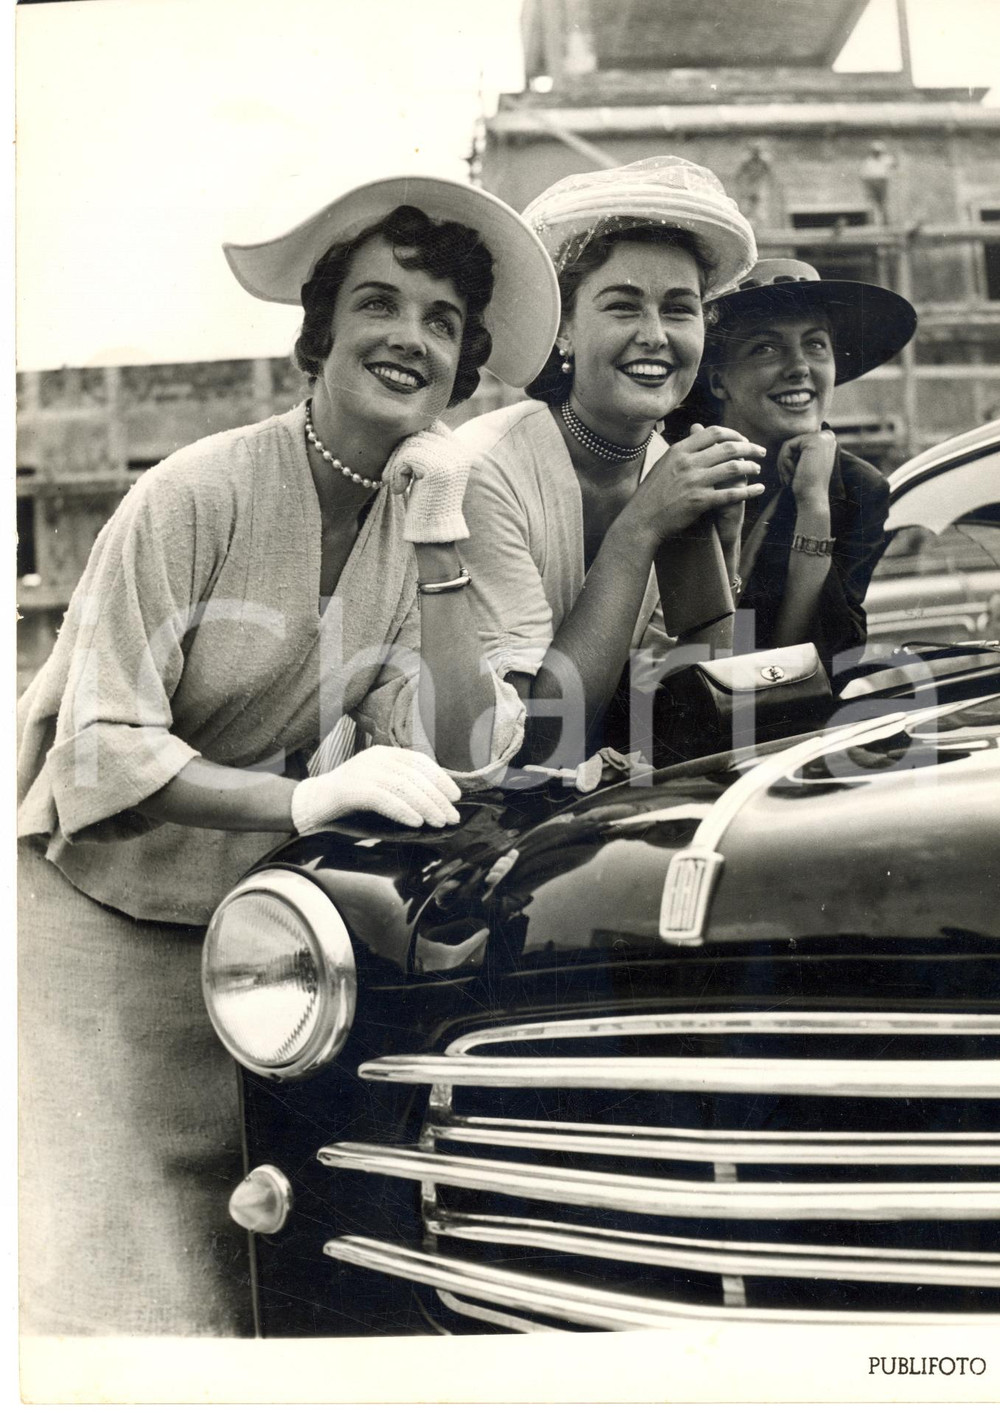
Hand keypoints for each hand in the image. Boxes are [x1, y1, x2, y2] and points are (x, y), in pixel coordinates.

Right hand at [291, 746, 461, 832]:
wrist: (311, 804)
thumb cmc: (350, 802)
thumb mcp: (380, 787)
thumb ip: (402, 787)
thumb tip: (437, 799)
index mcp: (383, 754)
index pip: (419, 761)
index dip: (440, 778)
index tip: (456, 797)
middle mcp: (374, 758)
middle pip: (414, 775)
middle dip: (437, 797)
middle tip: (452, 816)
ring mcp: (362, 771)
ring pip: (403, 786)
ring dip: (425, 806)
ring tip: (439, 822)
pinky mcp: (351, 789)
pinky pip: (384, 798)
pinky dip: (403, 810)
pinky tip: (416, 822)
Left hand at [384, 421, 469, 542]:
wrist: (432, 532)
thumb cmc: (424, 502)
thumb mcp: (426, 469)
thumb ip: (423, 445)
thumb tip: (406, 417)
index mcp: (460, 448)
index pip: (430, 423)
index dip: (410, 439)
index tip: (402, 463)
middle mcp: (459, 450)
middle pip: (418, 431)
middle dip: (399, 452)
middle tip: (394, 476)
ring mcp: (451, 458)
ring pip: (410, 443)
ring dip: (396, 464)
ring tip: (398, 484)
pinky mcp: (438, 468)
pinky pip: (407, 456)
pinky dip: (397, 472)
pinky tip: (401, 490)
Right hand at [627, 423, 764, 545]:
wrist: (642, 519)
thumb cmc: (652, 493)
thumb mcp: (664, 463)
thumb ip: (683, 449)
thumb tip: (696, 431)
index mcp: (679, 450)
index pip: (713, 432)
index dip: (733, 434)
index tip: (743, 439)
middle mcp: (687, 462)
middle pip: (728, 448)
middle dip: (749, 448)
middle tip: (760, 451)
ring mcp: (694, 482)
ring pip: (732, 468)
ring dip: (751, 467)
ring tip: (758, 469)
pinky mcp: (699, 501)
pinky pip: (731, 494)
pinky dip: (749, 491)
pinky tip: (759, 489)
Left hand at [776, 429, 836, 505]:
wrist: (813, 498)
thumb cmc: (807, 486)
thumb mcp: (804, 463)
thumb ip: (800, 451)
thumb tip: (790, 443)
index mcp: (827, 442)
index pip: (798, 445)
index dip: (791, 461)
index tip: (795, 476)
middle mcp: (827, 437)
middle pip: (793, 444)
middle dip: (786, 462)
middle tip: (790, 479)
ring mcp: (822, 437)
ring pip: (788, 445)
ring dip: (784, 464)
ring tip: (791, 478)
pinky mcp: (813, 440)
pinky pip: (787, 446)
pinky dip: (785, 462)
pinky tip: (794, 474)